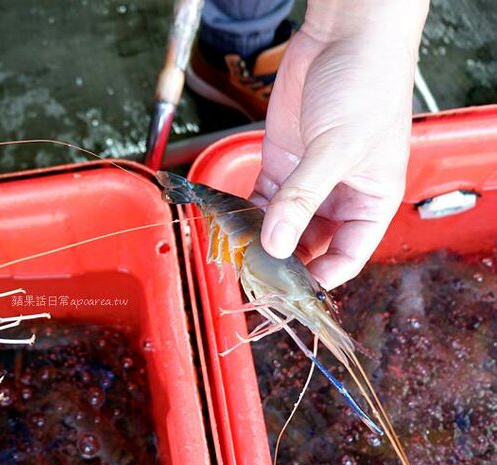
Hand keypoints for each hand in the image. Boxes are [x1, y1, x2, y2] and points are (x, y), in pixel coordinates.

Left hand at [254, 0, 428, 288]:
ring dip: (260, 239)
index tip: (289, 290)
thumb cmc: (365, 85)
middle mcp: (339, 194)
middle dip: (284, 260)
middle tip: (253, 276)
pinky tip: (230, 226)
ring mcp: (307, 179)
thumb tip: (276, 244)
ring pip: (281, 224)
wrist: (343, 37)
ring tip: (236, 256)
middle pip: (309, 244)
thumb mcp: (337, 148)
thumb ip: (303, 197)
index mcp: (371, 199)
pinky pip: (261, 198)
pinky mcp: (280, 161)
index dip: (320, 276)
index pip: (346, 255)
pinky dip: (246, 213)